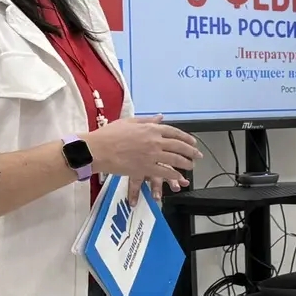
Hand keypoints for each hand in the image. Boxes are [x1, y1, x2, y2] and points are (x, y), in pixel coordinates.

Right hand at [84, 116, 198, 189]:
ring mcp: (151, 155)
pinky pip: (165, 172)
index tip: (193, 142)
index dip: (186, 138)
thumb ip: (147, 121)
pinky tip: (179, 177)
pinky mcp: (145, 168)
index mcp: (151, 128)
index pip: (174, 132)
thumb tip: (160, 117)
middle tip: (198, 156)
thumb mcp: (129, 122)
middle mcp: (154, 141)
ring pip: (175, 160)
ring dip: (186, 163)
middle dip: (191, 151)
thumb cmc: (109, 135)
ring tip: (191, 166)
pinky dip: (174, 175)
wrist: (96, 149)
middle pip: (179, 146)